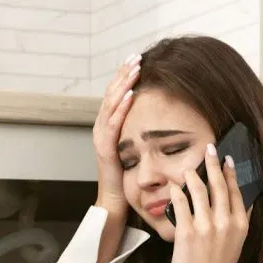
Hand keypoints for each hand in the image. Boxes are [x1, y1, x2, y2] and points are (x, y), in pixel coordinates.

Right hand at [92, 54, 140, 212]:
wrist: (115, 205)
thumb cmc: (129, 181)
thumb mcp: (137, 150)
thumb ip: (142, 133)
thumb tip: (161, 117)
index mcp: (110, 127)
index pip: (117, 95)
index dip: (125, 77)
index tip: (138, 60)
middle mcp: (102, 129)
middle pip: (111, 94)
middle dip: (124, 74)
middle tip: (136, 56)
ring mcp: (101, 139)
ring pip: (111, 105)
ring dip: (122, 85)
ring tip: (134, 69)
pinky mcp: (105, 150)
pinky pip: (113, 126)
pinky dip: (121, 109)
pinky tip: (130, 96)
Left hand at [168, 144, 250, 262]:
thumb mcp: (235, 246)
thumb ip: (239, 222)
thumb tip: (245, 200)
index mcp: (241, 226)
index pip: (237, 191)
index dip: (230, 173)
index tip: (226, 159)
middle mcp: (226, 223)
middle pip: (219, 185)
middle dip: (212, 163)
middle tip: (209, 149)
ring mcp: (206, 227)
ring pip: (199, 190)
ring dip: (192, 175)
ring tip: (186, 169)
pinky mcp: (187, 232)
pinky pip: (180, 203)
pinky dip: (176, 192)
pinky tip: (172, 186)